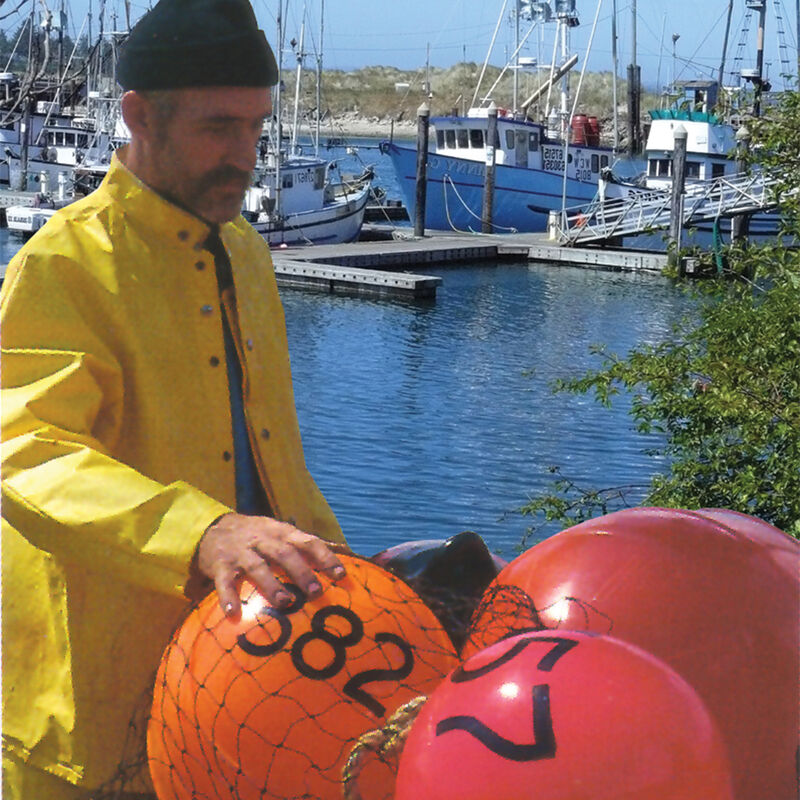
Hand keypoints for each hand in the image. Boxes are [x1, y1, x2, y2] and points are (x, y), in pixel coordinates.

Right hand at [196, 513, 346, 615]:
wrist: (212, 528)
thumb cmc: (256, 536)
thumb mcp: (279, 532)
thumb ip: (303, 544)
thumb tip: (339, 554)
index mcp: (281, 532)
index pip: (307, 541)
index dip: (324, 556)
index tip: (340, 574)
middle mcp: (262, 540)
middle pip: (284, 553)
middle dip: (302, 572)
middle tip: (316, 592)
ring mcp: (240, 553)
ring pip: (258, 567)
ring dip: (272, 585)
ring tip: (285, 602)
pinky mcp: (219, 566)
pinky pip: (224, 582)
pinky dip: (228, 596)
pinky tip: (234, 612)